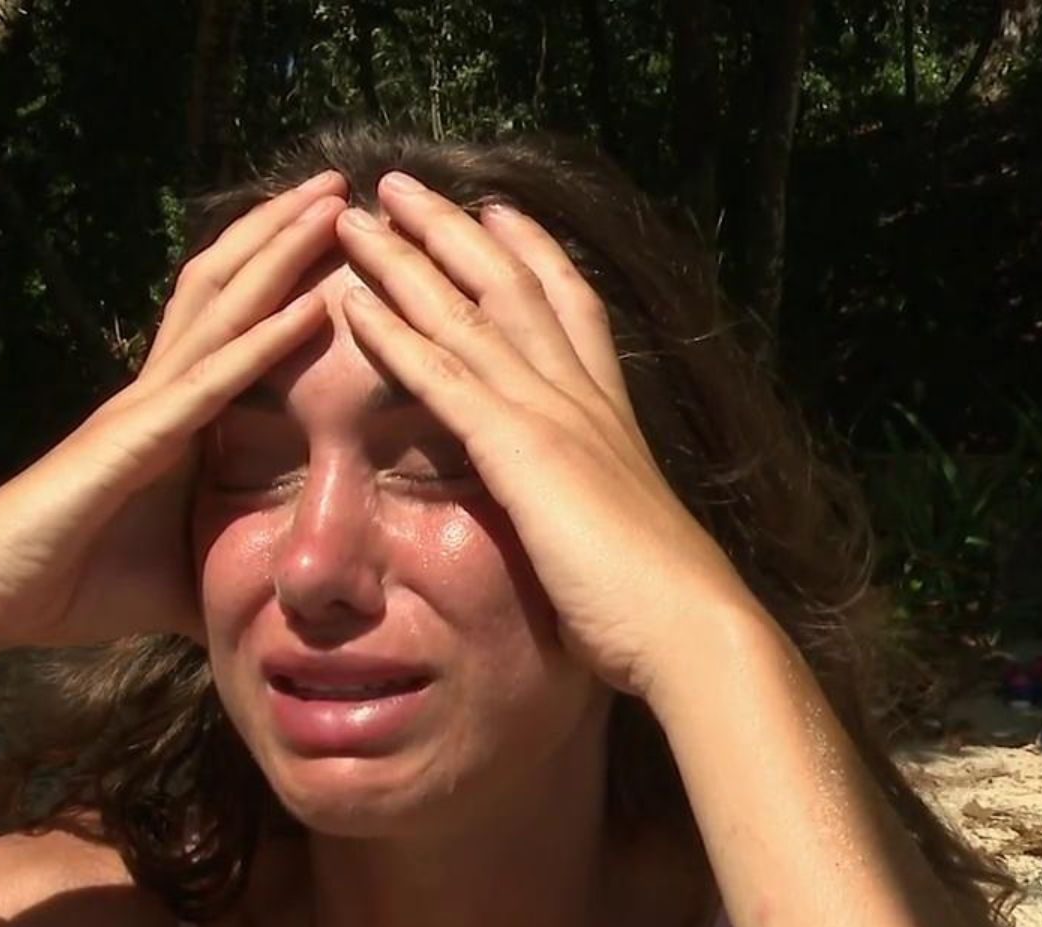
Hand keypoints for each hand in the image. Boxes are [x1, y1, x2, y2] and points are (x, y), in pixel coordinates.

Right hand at [0, 173, 349, 676]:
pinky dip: (263, 341)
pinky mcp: (132, 441)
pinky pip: (211, 382)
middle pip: (230, 287)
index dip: (280, 271)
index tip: (339, 237)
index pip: (234, 322)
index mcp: (173, 415)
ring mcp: (144, 408)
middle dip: (285, 232)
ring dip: (280, 253)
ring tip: (332, 203)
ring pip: (223, 308)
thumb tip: (295, 601)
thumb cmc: (75, 582)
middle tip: (344, 183)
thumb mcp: (183, 577)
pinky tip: (310, 307)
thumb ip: (232, 568)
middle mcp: (160, 393)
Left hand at [333, 173, 760, 699]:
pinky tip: (353, 303)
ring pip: (467, 313)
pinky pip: (443, 375)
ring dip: (405, 260)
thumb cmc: (660, 604)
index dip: (532, 251)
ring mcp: (551, 415)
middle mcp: (582, 396)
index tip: (498, 210)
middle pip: (510, 285)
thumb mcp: (624, 532)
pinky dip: (394, 333)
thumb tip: (582, 516)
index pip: (570, 307)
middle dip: (453, 228)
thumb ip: (594, 506)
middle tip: (402, 185)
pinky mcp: (519, 449)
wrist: (688, 627)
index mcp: (610, 412)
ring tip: (354, 219)